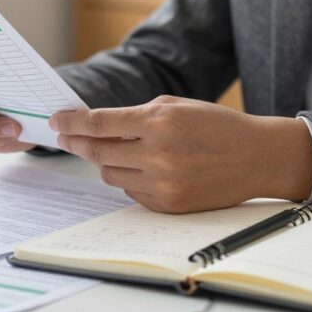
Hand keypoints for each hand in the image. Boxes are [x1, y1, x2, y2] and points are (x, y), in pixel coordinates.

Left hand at [50, 95, 311, 212]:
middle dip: (78, 143)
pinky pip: (131, 192)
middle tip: (66, 137)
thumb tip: (96, 125)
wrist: (256, 157)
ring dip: (107, 161)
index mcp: (159, 122)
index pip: (99, 124)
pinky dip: (131, 179)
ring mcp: (163, 183)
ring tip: (121, 151)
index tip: (55, 122)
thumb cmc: (216, 126)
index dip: (71, 123)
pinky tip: (147, 168)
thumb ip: (136, 115)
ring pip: (110, 174)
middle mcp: (158, 154)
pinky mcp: (168, 205)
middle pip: (98, 152)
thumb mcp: (176, 106)